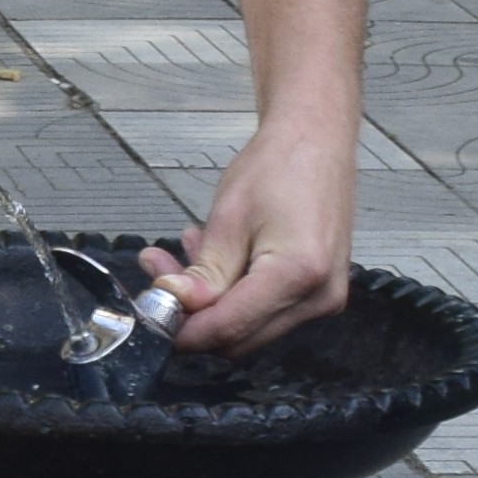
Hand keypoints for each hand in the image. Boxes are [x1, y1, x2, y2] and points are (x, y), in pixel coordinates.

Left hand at [148, 119, 357, 354]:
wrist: (319, 140)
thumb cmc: (278, 165)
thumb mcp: (228, 217)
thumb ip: (203, 273)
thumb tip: (173, 308)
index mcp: (298, 274)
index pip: (229, 327)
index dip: (185, 331)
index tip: (152, 317)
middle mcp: (319, 297)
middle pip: (240, 337)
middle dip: (195, 315)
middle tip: (159, 277)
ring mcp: (325, 299)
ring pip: (251, 327)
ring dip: (213, 303)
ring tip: (185, 255)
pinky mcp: (321, 293)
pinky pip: (269, 311)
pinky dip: (236, 295)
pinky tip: (216, 261)